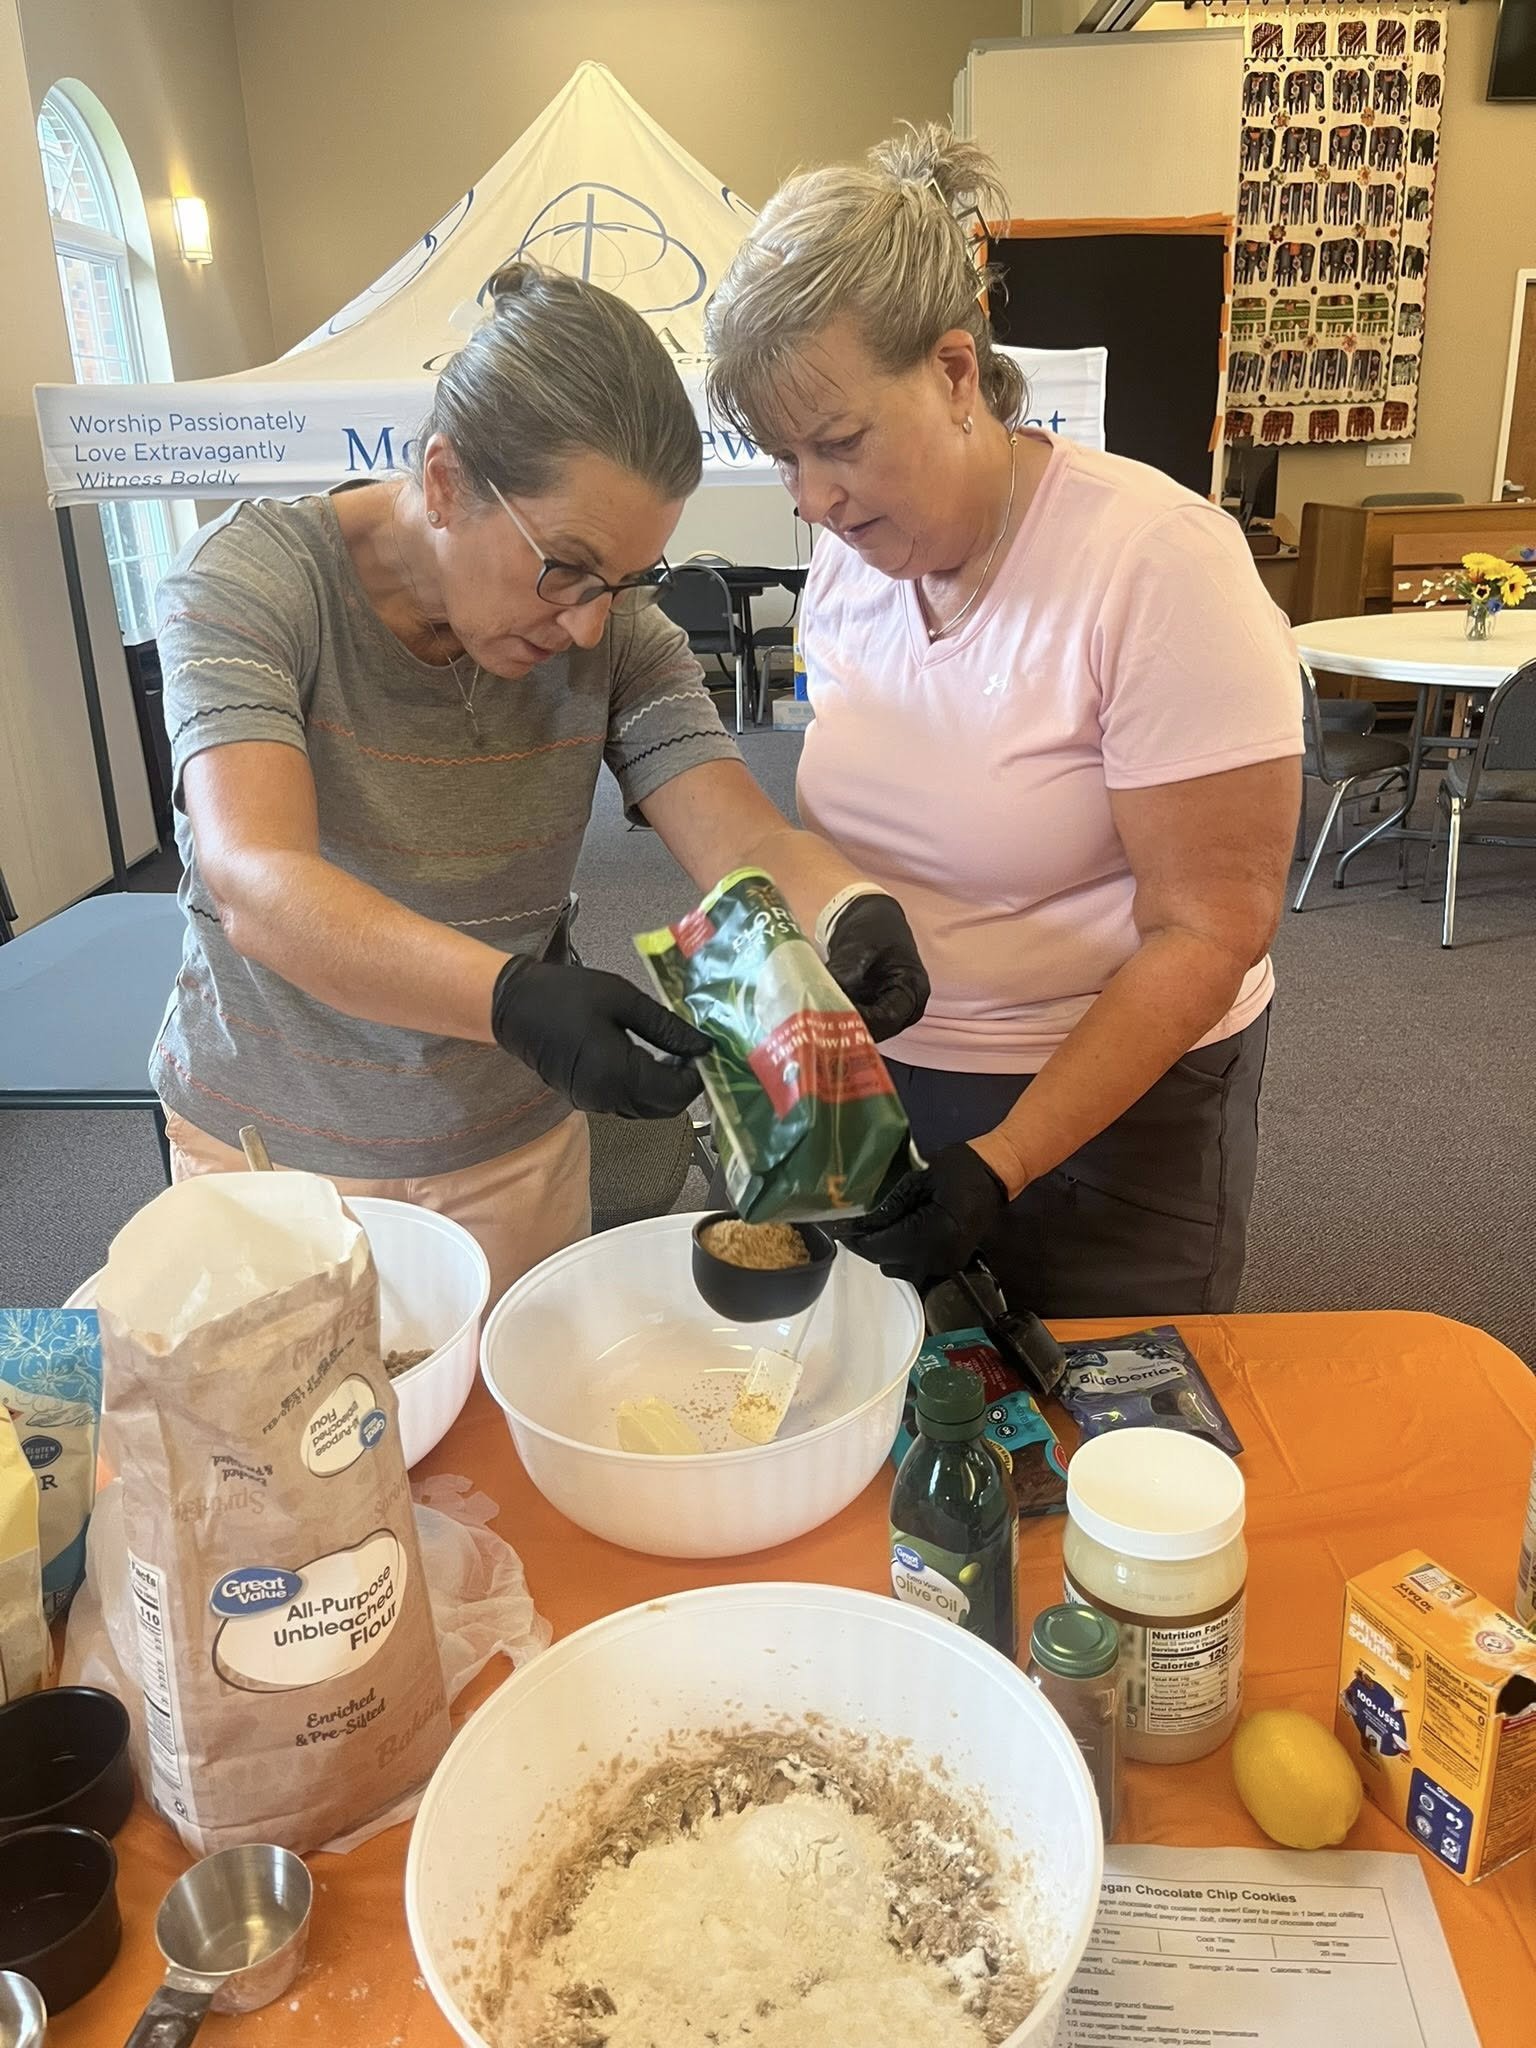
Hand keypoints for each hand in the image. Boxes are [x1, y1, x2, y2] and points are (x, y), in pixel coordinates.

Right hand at [491, 959, 710, 1118]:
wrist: (512, 1005)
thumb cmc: (566, 995)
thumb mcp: (624, 1001)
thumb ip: (667, 1028)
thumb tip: (702, 1046)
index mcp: (617, 1075)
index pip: (676, 1093)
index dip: (698, 1075)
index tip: (706, 1047)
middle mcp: (606, 1099)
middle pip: (665, 1108)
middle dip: (685, 1083)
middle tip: (691, 1048)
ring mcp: (593, 1104)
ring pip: (646, 1109)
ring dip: (665, 1087)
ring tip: (672, 1050)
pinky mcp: (585, 1100)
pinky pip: (627, 1104)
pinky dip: (645, 1088)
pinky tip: (649, 1058)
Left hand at [823, 891, 930, 1042]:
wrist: (872, 916)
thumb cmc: (876, 926)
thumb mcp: (861, 945)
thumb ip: (846, 971)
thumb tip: (823, 996)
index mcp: (913, 991)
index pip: (888, 1019)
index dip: (859, 1023)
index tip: (829, 1020)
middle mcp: (904, 1009)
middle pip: (875, 1029)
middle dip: (845, 1028)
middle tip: (814, 1025)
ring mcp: (887, 1011)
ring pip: (862, 1028)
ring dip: (837, 1026)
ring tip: (810, 1022)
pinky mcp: (870, 1010)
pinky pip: (853, 1020)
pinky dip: (835, 1018)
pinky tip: (813, 1016)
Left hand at [843, 1143, 1008, 1287]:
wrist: (995, 1175)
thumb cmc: (959, 1169)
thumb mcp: (918, 1178)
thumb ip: (888, 1205)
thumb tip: (857, 1223)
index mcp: (934, 1233)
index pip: (883, 1245)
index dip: (857, 1238)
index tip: (837, 1226)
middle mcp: (940, 1257)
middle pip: (887, 1260)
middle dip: (866, 1244)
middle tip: (850, 1223)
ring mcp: (946, 1265)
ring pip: (898, 1267)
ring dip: (882, 1249)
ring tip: (871, 1227)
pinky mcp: (948, 1264)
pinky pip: (913, 1266)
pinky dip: (899, 1252)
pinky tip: (894, 1232)